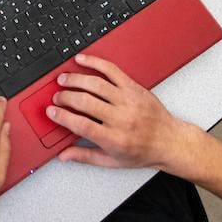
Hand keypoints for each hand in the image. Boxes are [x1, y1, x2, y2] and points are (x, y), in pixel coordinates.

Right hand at [47, 55, 198, 173]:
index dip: (62, 116)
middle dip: (64, 97)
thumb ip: (85, 156)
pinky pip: (112, 70)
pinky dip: (95, 62)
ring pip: (95, 84)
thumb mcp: (113, 161)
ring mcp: (128, 100)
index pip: (81, 125)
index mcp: (114, 139)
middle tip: (56, 97)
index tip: (51, 111)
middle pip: (84, 101)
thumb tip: (64, 155)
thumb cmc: (143, 152)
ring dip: (75, 79)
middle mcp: (122, 118)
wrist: (171, 142)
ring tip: (63, 80)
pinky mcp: (134, 88)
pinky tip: (82, 60)